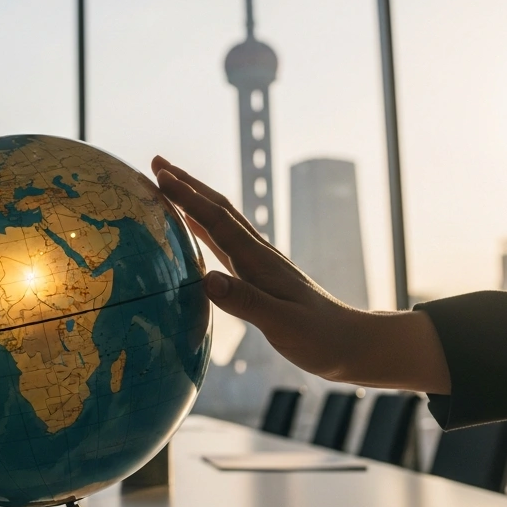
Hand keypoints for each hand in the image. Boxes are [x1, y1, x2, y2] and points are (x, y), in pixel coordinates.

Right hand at [151, 156, 450, 393]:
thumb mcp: (282, 324)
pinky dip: (202, 225)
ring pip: (220, 220)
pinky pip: (223, 241)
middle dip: (186, 184)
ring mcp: (259, 262)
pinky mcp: (259, 274)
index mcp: (259, 261)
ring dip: (193, 199)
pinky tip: (191, 226)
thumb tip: (206, 279)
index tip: (160, 175)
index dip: (187, 198)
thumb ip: (245, 302)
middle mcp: (258, 253)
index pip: (217, 220)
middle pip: (218, 208)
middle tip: (156, 163)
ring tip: (167, 183)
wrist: (350, 343)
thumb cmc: (318, 339)